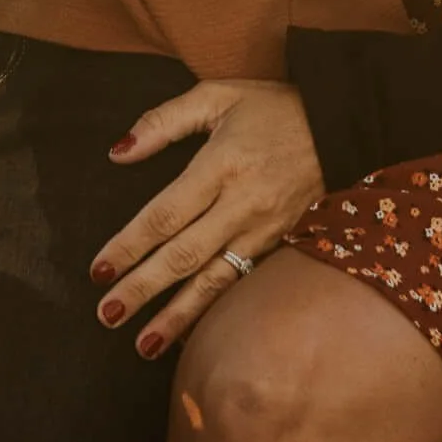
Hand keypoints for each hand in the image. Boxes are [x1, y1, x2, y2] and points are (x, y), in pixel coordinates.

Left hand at [90, 79, 325, 358]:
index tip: (98, 270)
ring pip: (213, 280)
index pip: (166, 214)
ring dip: (176, 316)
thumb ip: (163, 121)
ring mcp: (264, 230)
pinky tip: (191, 333)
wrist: (343, 126)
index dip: (130, 245)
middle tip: (107, 314)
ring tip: (143, 345)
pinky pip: (240, 282)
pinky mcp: (279, 244)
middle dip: (143, 288)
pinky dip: (213, 311)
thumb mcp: (218, 96)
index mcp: (221, 165)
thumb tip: (118, 152)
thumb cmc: (274, 108)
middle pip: (184, 255)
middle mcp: (242, 204)